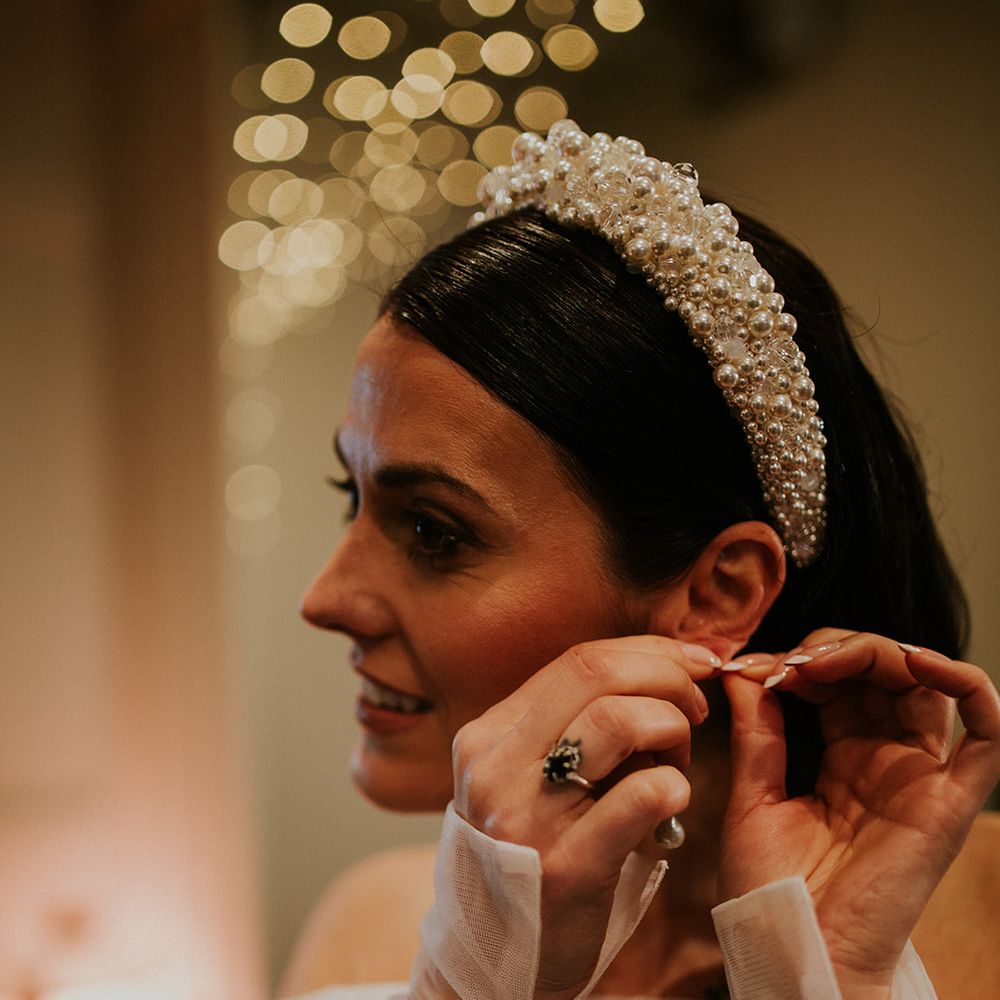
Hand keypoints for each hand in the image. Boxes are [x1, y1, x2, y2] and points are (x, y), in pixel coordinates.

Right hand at [450, 635, 717, 998]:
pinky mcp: (565, 866)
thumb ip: (570, 724)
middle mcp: (496, 766)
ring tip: (676, 762)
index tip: (693, 660)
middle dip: (667, 676)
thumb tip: (657, 662)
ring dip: (671, 729)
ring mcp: (526, 815)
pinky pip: (642, 794)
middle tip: (697, 704)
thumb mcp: (526, 778)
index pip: (577, 660)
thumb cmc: (533, 854)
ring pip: (621, 720)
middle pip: (598, 675)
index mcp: (488, 736)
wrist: (502, 959)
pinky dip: (674, 785)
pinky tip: (672, 802)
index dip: (647, 651)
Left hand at [720, 630, 999, 995]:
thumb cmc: (772, 889)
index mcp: (845, 758)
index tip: (748, 668)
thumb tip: (741, 669)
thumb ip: (756, 731)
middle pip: (882, 673)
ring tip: (824, 662)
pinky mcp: (950, 800)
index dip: (800, 660)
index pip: (839, 681)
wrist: (796, 950)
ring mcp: (922, 776)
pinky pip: (987, 732)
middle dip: (833, 649)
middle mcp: (888, 760)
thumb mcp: (752, 795)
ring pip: (926, 684)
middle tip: (788, 664)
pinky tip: (915, 661)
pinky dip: (964, 683)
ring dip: (877, 652)